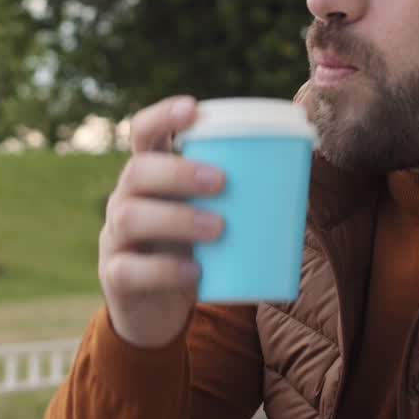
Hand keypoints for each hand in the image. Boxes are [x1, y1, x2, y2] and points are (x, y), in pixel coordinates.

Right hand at [99, 96, 224, 347]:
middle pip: (137, 171)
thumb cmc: (193, 248)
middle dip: (179, 172)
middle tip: (222, 181)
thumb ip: (237, 190)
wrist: (157, 309)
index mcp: (150, 174)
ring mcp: (115, 238)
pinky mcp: (116, 277)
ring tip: (219, 227)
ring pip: (131, 217)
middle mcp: (125, 198)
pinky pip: (130, 270)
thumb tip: (303, 162)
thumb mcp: (207, 213)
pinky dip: (164, 270)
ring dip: (177, 218)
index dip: (162, 116)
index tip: (192, 109)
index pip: (144, 133)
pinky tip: (194, 272)